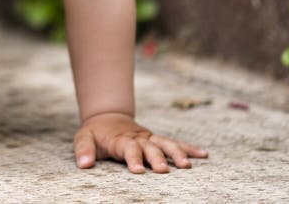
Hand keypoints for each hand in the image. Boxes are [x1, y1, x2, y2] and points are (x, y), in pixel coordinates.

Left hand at [73, 112, 208, 173]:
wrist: (108, 117)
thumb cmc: (95, 133)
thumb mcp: (83, 138)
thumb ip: (84, 151)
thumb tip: (83, 165)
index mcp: (121, 139)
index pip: (128, 148)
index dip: (133, 158)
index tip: (138, 170)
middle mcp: (138, 138)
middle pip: (150, 147)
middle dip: (157, 158)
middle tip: (164, 170)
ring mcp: (150, 138)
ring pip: (166, 144)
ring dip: (177, 153)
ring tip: (187, 165)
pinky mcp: (157, 139)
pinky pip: (175, 143)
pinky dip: (189, 148)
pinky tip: (204, 155)